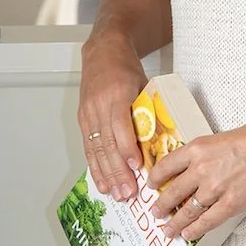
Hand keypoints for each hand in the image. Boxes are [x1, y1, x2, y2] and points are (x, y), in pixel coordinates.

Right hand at [78, 32, 147, 201]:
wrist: (102, 51)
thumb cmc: (126, 67)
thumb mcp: (143, 83)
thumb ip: (148, 109)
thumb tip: (162, 138)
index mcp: (117, 94)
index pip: (120, 126)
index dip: (127, 149)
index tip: (137, 167)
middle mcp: (99, 106)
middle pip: (107, 144)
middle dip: (117, 171)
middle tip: (128, 192)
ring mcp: (88, 113)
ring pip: (96, 149)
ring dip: (106, 174)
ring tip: (116, 194)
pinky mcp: (82, 119)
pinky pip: (88, 147)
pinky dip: (95, 167)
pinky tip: (102, 182)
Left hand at [148, 115, 245, 241]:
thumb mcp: (220, 138)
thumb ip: (204, 155)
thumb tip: (194, 170)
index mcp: (197, 148)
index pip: (166, 166)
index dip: (155, 178)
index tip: (151, 184)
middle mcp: (201, 168)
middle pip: (172, 192)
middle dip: (160, 205)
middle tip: (155, 212)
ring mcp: (215, 188)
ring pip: (186, 211)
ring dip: (173, 223)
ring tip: (167, 229)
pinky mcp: (231, 203)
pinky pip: (206, 222)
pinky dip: (194, 230)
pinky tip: (187, 234)